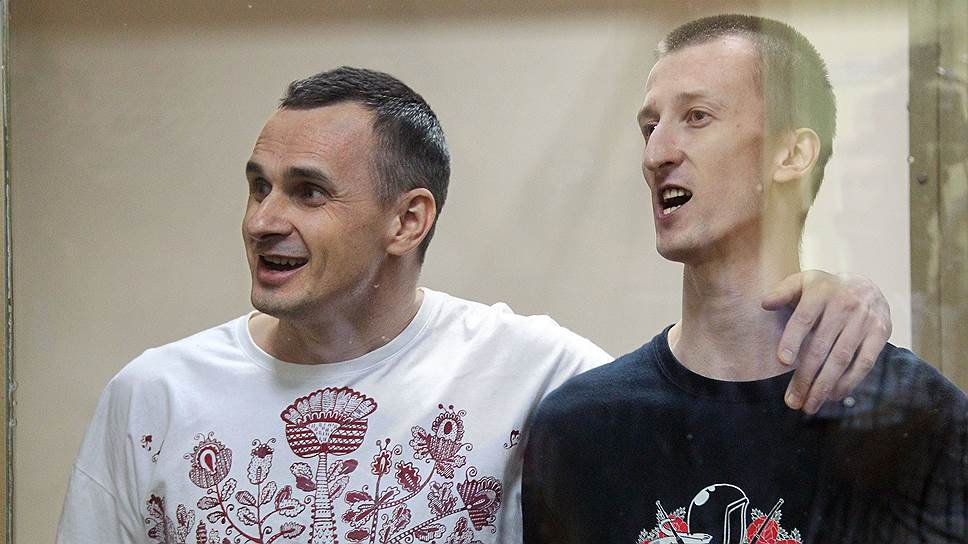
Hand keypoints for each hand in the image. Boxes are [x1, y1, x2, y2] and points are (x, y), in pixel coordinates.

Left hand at [762, 270, 891, 413]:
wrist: (867, 286)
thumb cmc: (824, 290)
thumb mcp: (803, 282)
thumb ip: (783, 292)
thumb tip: (764, 303)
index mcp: (820, 291)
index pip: (804, 318)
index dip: (793, 339)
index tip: (783, 361)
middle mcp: (844, 304)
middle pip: (821, 346)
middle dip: (805, 376)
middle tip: (792, 400)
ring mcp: (864, 320)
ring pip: (842, 358)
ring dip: (824, 385)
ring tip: (809, 405)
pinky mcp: (881, 333)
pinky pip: (865, 362)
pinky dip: (849, 382)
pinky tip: (833, 396)